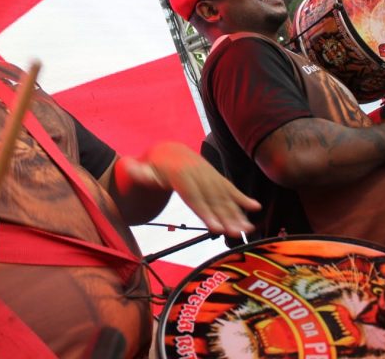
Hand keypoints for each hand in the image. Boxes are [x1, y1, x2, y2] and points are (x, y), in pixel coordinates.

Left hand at [121, 142, 260, 236]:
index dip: (206, 212)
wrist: (170, 151)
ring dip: (238, 212)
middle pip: (213, 199)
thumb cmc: (155, 166)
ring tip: (248, 228)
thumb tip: (128, 166)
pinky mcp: (216, 178)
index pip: (194, 198)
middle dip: (226, 217)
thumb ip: (138, 172)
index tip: (216, 228)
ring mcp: (210, 175)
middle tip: (236, 233)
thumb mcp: (145, 169)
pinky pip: (230, 188)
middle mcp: (199, 174)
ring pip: (225, 195)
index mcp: (181, 175)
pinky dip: (243, 198)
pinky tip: (256, 208)